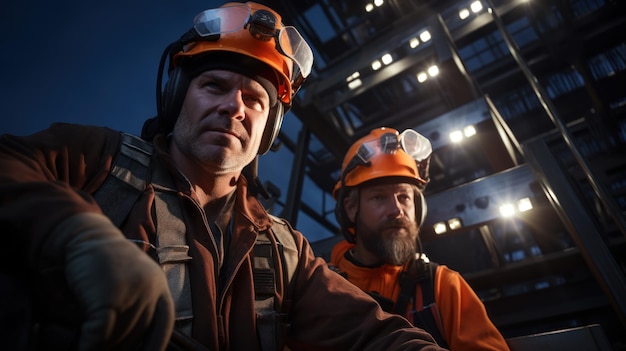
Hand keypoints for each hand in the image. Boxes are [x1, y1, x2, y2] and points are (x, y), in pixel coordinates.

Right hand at [43, 213, 174, 350]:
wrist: (81, 235)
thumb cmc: (99, 264)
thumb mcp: (126, 285)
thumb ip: (133, 309)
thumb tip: (128, 344)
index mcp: (159, 287)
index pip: (163, 326)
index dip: (153, 346)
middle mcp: (152, 290)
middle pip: (136, 335)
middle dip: (117, 346)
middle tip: (98, 346)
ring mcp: (133, 293)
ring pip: (117, 337)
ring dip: (100, 346)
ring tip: (88, 345)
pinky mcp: (111, 297)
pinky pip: (99, 335)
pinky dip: (88, 345)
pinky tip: (81, 346)